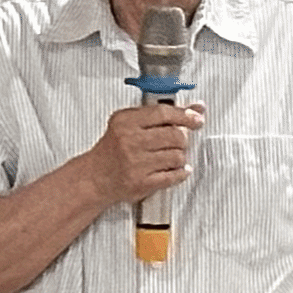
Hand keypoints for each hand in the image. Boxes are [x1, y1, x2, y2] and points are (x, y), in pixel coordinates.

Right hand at [83, 102, 204, 204]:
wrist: (94, 177)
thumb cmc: (112, 150)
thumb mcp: (127, 122)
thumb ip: (157, 114)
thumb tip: (193, 108)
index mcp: (126, 122)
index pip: (163, 113)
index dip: (185, 114)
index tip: (197, 117)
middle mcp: (130, 142)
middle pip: (174, 135)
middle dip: (183, 138)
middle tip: (181, 139)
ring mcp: (137, 164)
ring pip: (177, 156)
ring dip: (181, 156)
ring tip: (173, 155)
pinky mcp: (142, 183)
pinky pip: (173, 176)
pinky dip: (180, 172)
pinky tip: (178, 168)